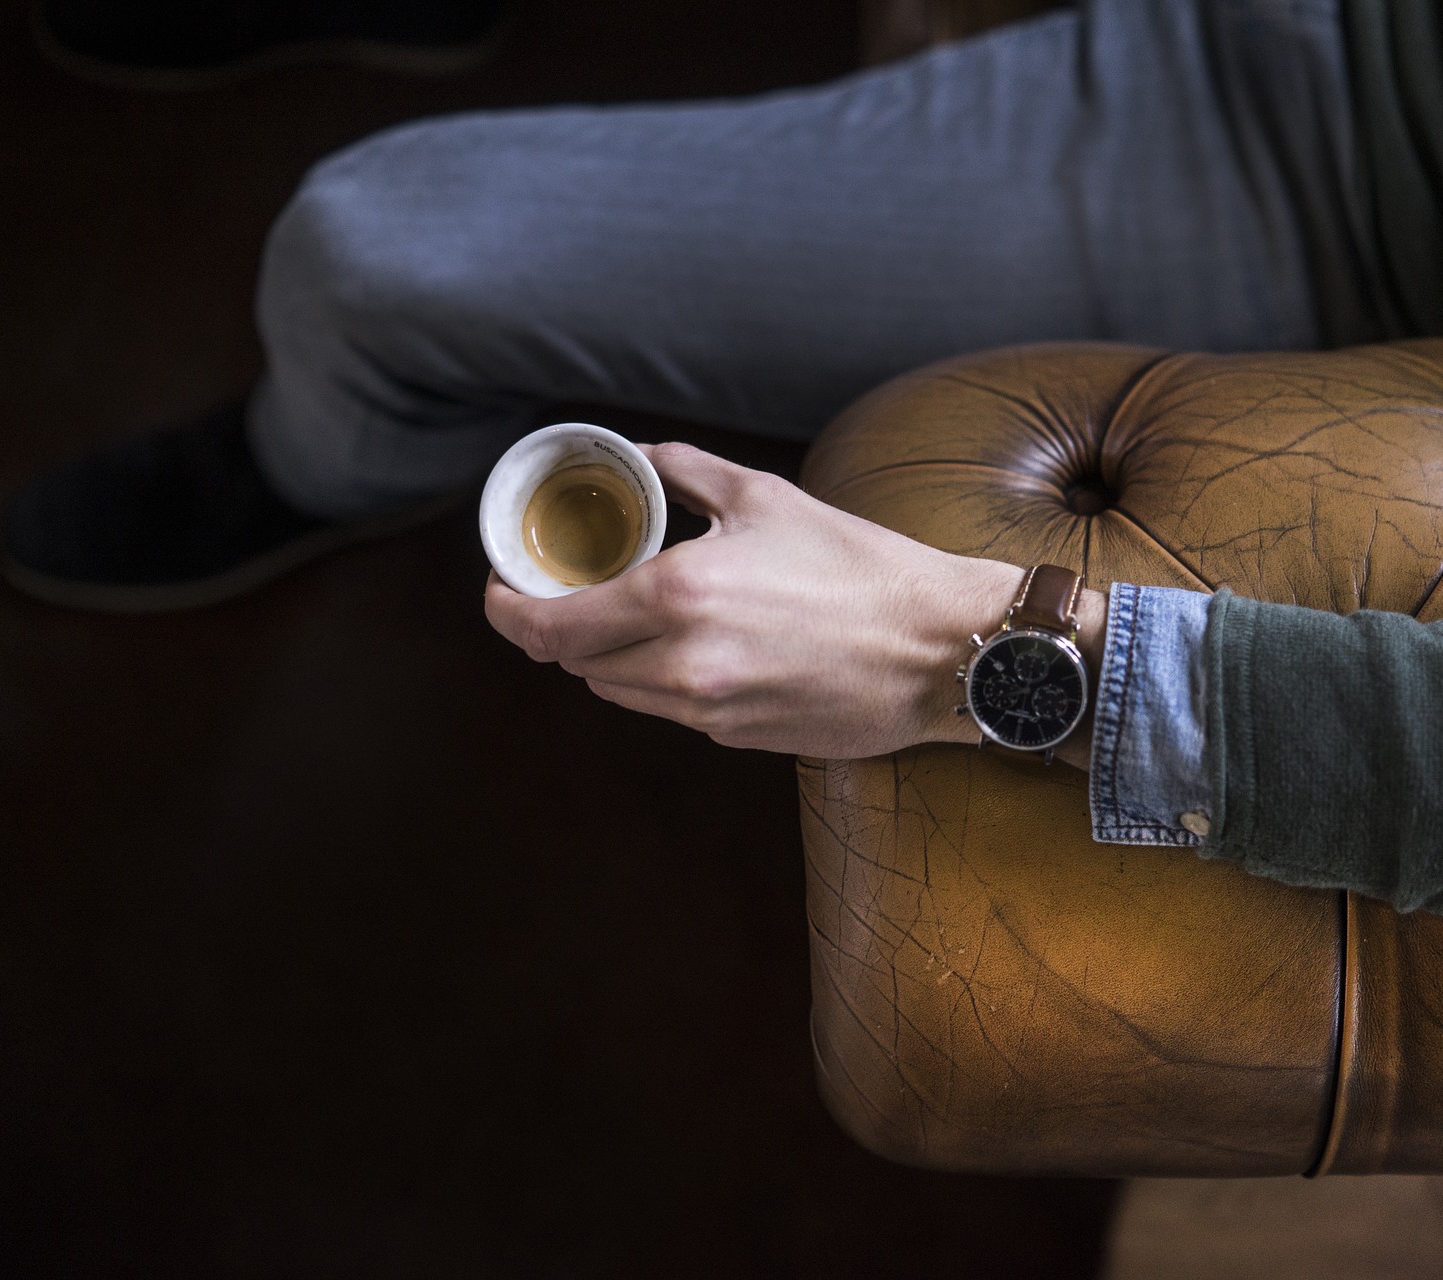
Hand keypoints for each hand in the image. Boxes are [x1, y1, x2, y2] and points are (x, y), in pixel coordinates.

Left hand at [484, 442, 1104, 761]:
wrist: (939, 647)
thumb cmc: (862, 567)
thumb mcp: (767, 497)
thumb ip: (685, 473)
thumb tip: (640, 459)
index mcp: (677, 595)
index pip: (548, 624)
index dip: (508, 609)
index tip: (503, 590)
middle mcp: (682, 663)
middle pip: (576, 662)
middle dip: (565, 628)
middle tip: (578, 592)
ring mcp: (708, 711)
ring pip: (619, 692)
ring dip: (614, 657)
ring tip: (646, 617)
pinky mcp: (737, 738)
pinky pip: (672, 711)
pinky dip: (667, 680)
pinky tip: (709, 647)